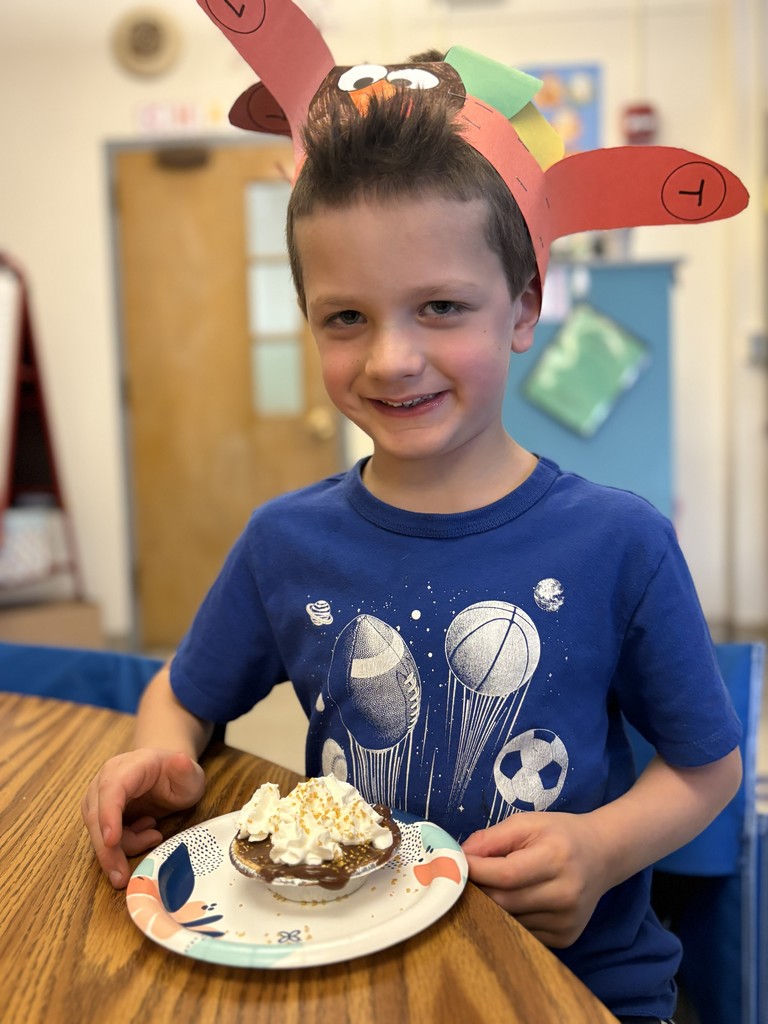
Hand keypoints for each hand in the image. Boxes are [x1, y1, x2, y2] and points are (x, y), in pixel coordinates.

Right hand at [81, 748, 205, 888]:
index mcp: (130, 765)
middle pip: (97, 814)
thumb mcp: (190, 774)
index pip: (112, 788)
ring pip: (98, 829)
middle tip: (120, 876)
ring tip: (154, 835)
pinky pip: (103, 836)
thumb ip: (186, 770)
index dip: (109, 814)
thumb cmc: (178, 775)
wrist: (167, 774)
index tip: (111, 840)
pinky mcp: (99, 813)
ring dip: (121, 846)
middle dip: (107, 848)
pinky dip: (123, 844)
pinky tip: (146, 834)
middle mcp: (108, 779)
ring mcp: (100, 796)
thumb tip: (181, 760)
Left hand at [461, 811, 607, 947]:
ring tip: (489, 888)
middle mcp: (565, 893)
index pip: (505, 874)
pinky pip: (524, 933)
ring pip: (510, 920)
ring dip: (492, 907)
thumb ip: (491, 838)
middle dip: (479, 890)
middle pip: (504, 902)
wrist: (603, 855)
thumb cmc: (560, 834)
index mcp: (556, 858)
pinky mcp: (566, 938)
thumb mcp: (527, 823)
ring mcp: (567, 920)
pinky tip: (513, 902)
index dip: (476, 871)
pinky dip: (510, 919)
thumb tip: (460, 856)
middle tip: (465, 878)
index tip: (454, 864)